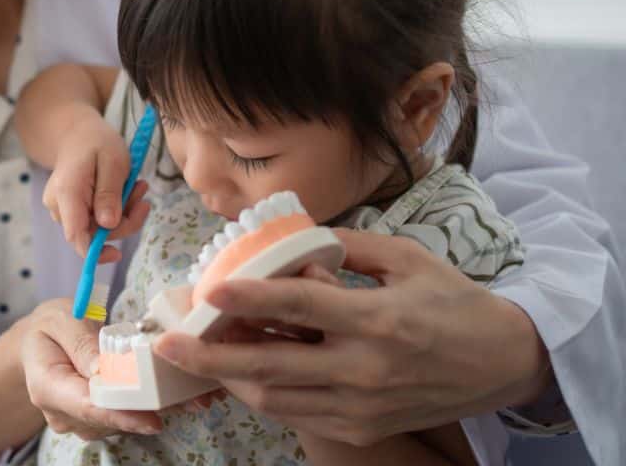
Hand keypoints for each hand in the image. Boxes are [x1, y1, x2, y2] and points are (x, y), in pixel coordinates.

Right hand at [22, 299, 161, 439]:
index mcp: (46, 386)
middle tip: (167, 384)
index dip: (121, 414)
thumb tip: (104, 368)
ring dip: (140, 403)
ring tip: (155, 376)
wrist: (38, 343)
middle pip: (106, 418)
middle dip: (138, 405)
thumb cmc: (50, 328)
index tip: (152, 418)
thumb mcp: (62, 320)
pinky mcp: (92, 422)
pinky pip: (120, 418)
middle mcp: (60, 413)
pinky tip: (147, 385)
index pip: (87, 407)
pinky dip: (137, 404)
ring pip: (117, 420)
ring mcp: (76, 421)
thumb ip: (82, 342)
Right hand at [42, 113, 149, 262]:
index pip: (76, 235)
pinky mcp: (72, 210)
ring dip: (123, 214)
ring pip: (98, 228)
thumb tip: (109, 225)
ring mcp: (64, 209)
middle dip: (123, 221)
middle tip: (143, 196)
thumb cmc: (96, 142)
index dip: (95, 251)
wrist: (78, 133)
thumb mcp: (112, 161)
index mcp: (67, 193)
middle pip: (92, 234)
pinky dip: (116, 210)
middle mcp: (59, 206)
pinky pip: (97, 220)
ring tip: (137, 187)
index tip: (117, 254)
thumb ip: (109, 193)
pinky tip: (127, 191)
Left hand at [151, 229, 549, 445]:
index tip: (207, 292)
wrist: (501, 362)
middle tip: (166, 344)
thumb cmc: (453, 302)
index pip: (301, 307)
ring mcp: (362, 407)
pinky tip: (243, 371)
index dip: (250, 300)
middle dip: (210, 357)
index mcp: (379, 319)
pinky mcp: (361, 428)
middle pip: (271, 367)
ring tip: (196, 354)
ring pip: (276, 398)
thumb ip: (348, 246)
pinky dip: (264, 393)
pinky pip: (297, 414)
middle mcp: (365, 369)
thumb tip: (294, 238)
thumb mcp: (407, 257)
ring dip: (229, 377)